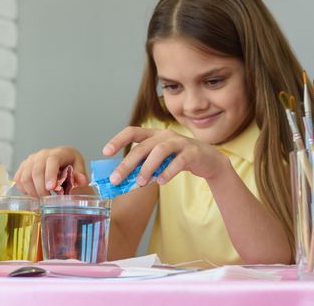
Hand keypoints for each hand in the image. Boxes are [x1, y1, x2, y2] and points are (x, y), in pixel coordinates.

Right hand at [14, 146, 87, 196]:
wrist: (60, 158)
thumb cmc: (69, 163)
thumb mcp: (79, 167)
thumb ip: (80, 175)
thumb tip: (81, 181)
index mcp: (58, 153)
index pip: (52, 161)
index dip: (50, 175)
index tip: (51, 188)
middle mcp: (42, 155)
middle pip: (36, 171)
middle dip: (41, 188)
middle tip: (47, 199)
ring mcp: (30, 160)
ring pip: (25, 177)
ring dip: (32, 191)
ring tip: (41, 198)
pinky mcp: (23, 166)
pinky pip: (18, 179)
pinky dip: (24, 190)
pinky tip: (33, 193)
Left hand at [103, 126, 227, 185]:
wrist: (209, 160)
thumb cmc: (178, 160)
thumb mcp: (159, 161)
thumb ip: (143, 166)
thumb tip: (122, 180)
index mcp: (154, 135)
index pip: (132, 132)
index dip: (118, 140)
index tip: (105, 152)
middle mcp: (165, 135)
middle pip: (142, 147)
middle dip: (127, 164)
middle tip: (116, 179)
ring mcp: (180, 142)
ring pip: (159, 152)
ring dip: (147, 168)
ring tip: (140, 182)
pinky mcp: (192, 152)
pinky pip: (178, 162)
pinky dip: (167, 172)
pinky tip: (160, 182)